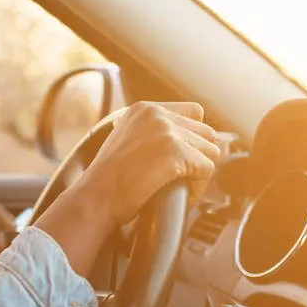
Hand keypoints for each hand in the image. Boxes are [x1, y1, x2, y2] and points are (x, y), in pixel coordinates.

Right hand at [33, 102, 220, 278]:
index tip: (184, 158)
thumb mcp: (127, 141)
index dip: (193, 138)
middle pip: (206, 133)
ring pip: (210, 151)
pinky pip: (207, 169)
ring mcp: (166, 130)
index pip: (194, 112)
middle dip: (199, 157)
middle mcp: (156, 114)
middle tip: (184, 178)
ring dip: (200, 173)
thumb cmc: (108, 181)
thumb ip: (151, 134)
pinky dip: (199, 187)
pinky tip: (181, 195)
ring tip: (181, 187)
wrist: (96, 198)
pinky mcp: (174, 151)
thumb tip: (185, 143)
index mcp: (144, 109)